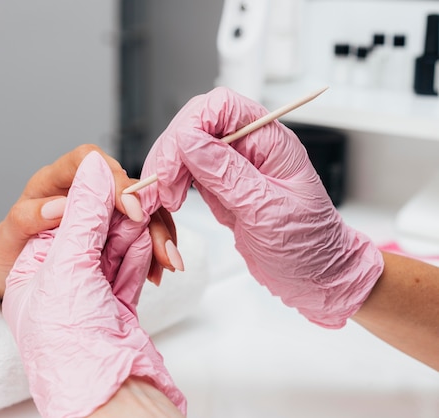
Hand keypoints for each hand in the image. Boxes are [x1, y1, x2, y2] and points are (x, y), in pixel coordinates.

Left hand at [2, 151, 185, 416]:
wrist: (76, 378)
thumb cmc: (49, 325)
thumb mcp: (61, 265)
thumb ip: (80, 214)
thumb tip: (98, 166)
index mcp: (44, 203)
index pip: (81, 166)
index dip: (109, 178)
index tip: (129, 207)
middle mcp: (71, 219)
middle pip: (118, 192)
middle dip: (143, 216)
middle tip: (160, 246)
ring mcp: (95, 243)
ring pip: (137, 218)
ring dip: (155, 239)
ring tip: (164, 267)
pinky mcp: (117, 267)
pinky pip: (143, 247)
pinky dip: (155, 258)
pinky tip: (159, 277)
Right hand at [143, 86, 383, 327]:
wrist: (314, 276)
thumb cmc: (307, 245)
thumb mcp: (267, 211)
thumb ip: (227, 174)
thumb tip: (189, 139)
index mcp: (270, 141)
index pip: (221, 107)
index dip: (190, 126)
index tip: (174, 164)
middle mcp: (249, 147)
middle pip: (194, 126)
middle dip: (171, 154)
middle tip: (163, 191)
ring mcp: (232, 166)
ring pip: (184, 150)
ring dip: (166, 173)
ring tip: (161, 203)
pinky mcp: (220, 186)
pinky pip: (186, 174)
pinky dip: (170, 188)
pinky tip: (167, 205)